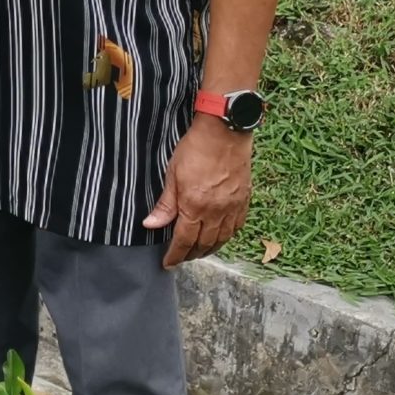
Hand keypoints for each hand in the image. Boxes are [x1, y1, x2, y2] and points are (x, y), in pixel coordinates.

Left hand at [144, 118, 253, 267]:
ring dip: (209, 249)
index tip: (168, 263)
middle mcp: (216, 212)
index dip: (175, 255)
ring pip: (222, 239)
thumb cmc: (196, 148)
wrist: (225, 132)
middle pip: (204, 244)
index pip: (184, 241)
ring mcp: (232, 207)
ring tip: (198, 252)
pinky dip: (227, 236)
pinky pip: (236, 226)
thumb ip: (165, 204)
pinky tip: (220, 237)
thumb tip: (151, 225)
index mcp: (195, 206)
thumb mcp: (172, 174)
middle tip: (181, 258)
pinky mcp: (244, 200)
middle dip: (191, 255)